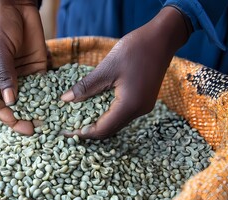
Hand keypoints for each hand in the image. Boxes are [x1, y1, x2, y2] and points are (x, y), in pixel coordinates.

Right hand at [0, 0, 46, 134]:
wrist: (19, 6)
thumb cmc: (1, 23)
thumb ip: (5, 73)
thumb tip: (11, 101)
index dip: (0, 112)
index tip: (12, 119)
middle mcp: (1, 79)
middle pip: (8, 104)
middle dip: (18, 117)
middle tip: (31, 129)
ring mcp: (19, 76)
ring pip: (25, 99)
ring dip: (33, 111)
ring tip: (44, 123)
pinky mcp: (35, 71)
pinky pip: (40, 88)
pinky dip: (47, 99)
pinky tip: (55, 108)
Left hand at [61, 6, 190, 138]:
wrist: (162, 38)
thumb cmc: (135, 50)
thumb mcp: (106, 68)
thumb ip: (86, 86)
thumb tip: (65, 100)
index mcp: (129, 106)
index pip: (103, 129)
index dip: (83, 132)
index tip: (67, 131)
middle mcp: (138, 111)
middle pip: (110, 130)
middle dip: (89, 130)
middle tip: (69, 127)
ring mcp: (143, 106)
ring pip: (117, 123)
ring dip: (98, 123)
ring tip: (79, 118)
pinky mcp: (144, 100)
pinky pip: (123, 114)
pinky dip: (108, 115)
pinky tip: (95, 107)